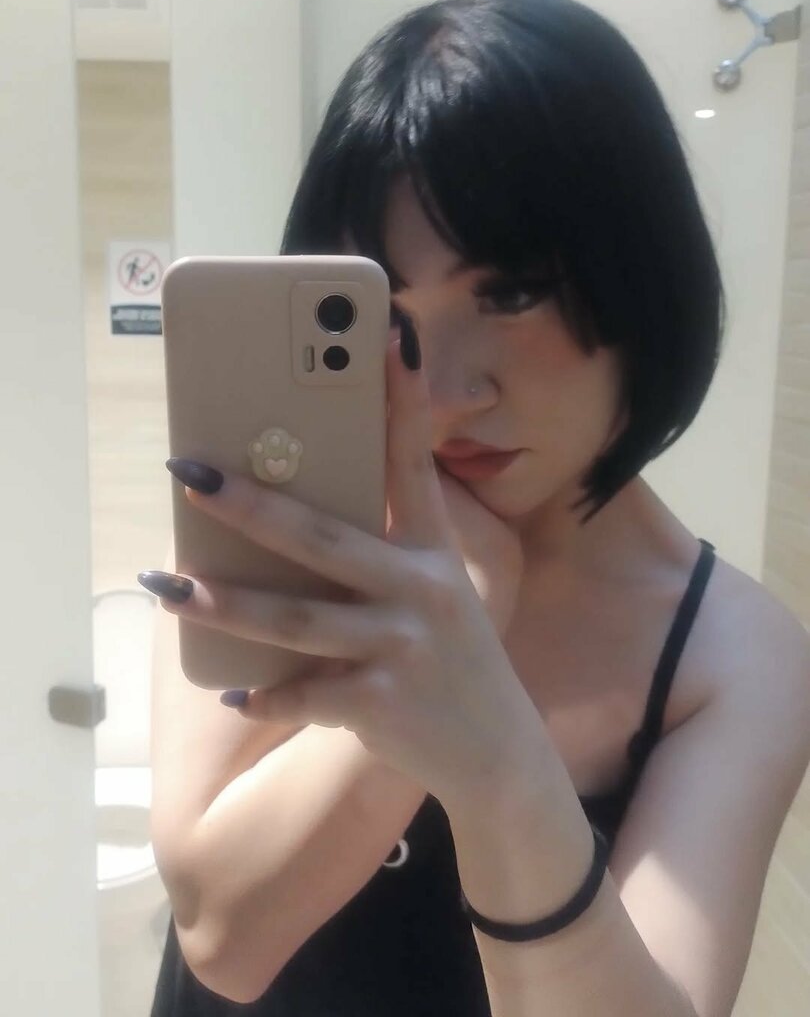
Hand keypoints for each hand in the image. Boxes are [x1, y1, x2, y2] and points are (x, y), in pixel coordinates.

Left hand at [140, 330, 540, 806]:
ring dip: (224, 602)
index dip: (401, 398)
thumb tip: (291, 521)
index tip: (385, 335)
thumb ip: (387, 556)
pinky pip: (304, 694)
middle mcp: (422, 590)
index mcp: (435, 552)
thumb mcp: (438, 596)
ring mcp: (402, 647)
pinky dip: (266, 695)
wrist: (498, 754)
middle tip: (189, 473)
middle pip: (323, 537)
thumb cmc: (452, 659)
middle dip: (251, 502)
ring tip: (164, 584)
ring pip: (295, 618)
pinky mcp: (381, 703)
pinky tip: (235, 693)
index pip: (415, 460)